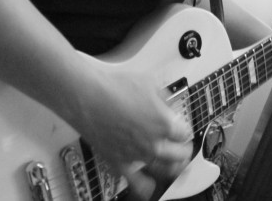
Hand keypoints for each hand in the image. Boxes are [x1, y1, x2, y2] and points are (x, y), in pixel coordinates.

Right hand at [67, 61, 193, 199]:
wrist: (86, 97)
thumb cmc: (114, 86)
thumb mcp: (148, 83)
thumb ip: (162, 98)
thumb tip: (166, 103)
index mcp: (164, 122)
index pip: (184, 133)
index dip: (184, 129)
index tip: (181, 128)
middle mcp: (154, 142)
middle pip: (180, 155)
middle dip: (184, 150)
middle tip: (183, 147)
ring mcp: (137, 155)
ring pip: (164, 170)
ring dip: (172, 168)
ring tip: (173, 164)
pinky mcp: (120, 163)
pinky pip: (138, 184)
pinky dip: (147, 187)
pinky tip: (151, 186)